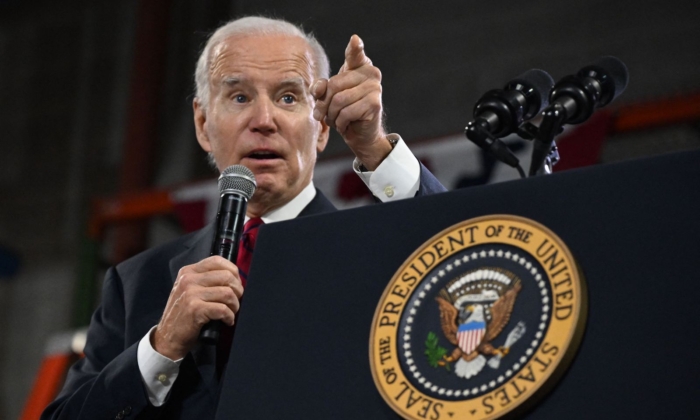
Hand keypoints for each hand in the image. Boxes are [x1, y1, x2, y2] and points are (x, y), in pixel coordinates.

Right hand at [153, 256, 243, 359]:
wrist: (167, 337)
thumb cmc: (183, 314)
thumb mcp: (189, 290)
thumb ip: (206, 280)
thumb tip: (233, 277)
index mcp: (188, 272)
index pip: (218, 261)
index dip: (233, 272)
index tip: (235, 285)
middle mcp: (188, 280)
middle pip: (227, 276)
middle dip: (238, 290)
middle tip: (235, 301)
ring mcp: (191, 294)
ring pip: (228, 293)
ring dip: (235, 305)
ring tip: (231, 312)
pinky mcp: (195, 309)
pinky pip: (223, 309)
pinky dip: (230, 317)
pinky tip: (227, 321)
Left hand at [312, 35, 391, 170]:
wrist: (360, 136)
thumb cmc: (343, 112)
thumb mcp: (328, 97)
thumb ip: (321, 88)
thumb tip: (318, 89)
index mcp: (359, 67)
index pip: (355, 54)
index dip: (354, 48)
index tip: (355, 40)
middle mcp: (370, 74)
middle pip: (334, 85)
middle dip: (323, 104)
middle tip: (322, 115)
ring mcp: (375, 88)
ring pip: (339, 100)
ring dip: (331, 115)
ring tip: (335, 120)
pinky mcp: (374, 104)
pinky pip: (346, 112)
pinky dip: (340, 123)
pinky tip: (345, 125)